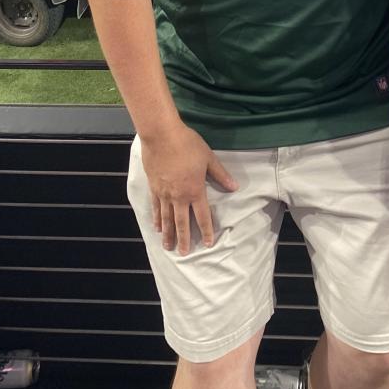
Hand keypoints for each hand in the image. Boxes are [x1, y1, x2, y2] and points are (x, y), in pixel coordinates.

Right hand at [139, 123, 237, 255]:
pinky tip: (156, 227)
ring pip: (167, 219)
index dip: (206, 230)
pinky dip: (156, 219)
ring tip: (168, 246)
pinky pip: (155, 207)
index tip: (208, 243)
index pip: (202, 216)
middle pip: (182, 222)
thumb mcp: (208, 158)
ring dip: (168, 234)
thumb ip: (220, 175)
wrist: (162, 135)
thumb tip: (235, 187)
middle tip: (184, 253)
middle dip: (184, 239)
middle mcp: (179, 196)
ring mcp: (164, 193)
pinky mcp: (153, 187)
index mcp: (195, 190)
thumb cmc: (188, 144)